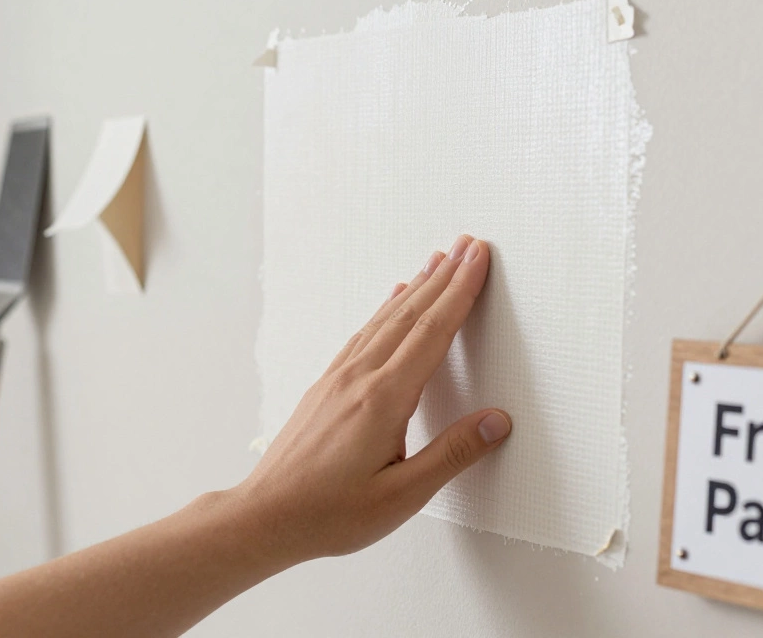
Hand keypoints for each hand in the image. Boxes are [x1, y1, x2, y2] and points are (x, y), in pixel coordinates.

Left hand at [237, 234, 511, 562]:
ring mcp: (339, 379)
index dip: (460, 292)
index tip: (479, 260)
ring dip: (417, 287)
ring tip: (438, 261)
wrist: (265, 517)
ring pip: (385, 319)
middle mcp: (360, 378)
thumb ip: (452, 455)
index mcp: (384, 400)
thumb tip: (496, 422)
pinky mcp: (326, 387)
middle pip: (411, 314)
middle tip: (469, 245)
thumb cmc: (329, 513)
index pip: (433, 333)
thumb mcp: (402, 496)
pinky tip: (392, 302)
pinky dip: (385, 310)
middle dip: (444, 277)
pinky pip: (364, 334)